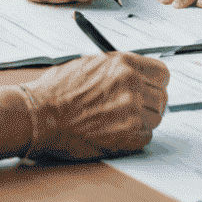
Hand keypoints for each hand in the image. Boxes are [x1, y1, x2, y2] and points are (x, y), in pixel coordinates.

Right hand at [21, 52, 169, 161]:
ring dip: (143, 121)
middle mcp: (131, 85)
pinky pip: (145, 138)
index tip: (151, 88)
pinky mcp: (125, 136)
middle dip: (151, 103)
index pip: (161, 73)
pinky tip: (118, 133)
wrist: (40, 114)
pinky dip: (135, 138)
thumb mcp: (91, 64)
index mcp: (123, 64)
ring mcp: (130, 111)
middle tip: (137, 108)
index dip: (156, 83)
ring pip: (156, 118)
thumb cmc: (58, 90)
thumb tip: (136, 75)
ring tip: (122, 121)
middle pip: (162, 97)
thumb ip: (118, 69)